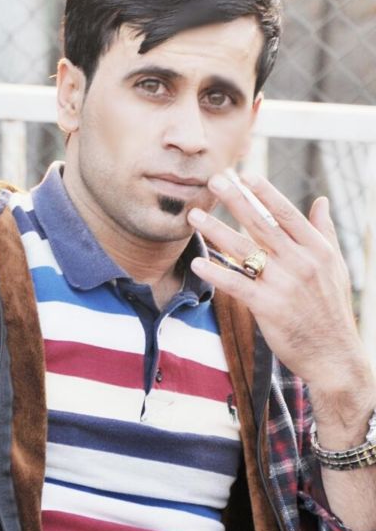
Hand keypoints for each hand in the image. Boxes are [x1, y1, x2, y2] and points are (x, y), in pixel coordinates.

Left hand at [187, 171, 371, 403]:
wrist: (335, 356)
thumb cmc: (332, 310)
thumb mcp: (336, 267)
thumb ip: (324, 232)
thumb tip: (321, 200)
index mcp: (317, 250)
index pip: (287, 213)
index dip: (264, 193)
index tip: (245, 175)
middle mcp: (301, 262)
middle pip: (261, 224)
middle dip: (235, 200)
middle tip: (214, 180)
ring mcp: (284, 284)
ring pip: (244, 250)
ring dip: (215, 230)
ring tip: (194, 216)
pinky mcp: (269, 307)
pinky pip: (237, 284)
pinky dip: (216, 273)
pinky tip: (198, 263)